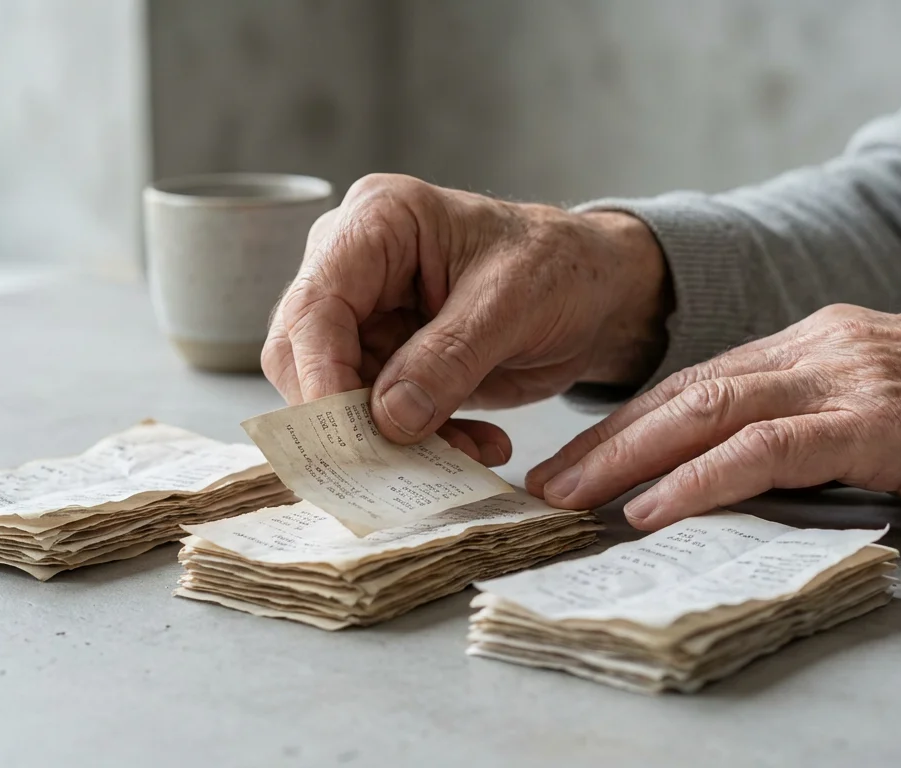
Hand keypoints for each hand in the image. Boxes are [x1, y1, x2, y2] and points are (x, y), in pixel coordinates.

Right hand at [262, 174, 670, 464]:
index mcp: (378, 220)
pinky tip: (473, 445)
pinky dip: (418, 440)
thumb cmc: (560, 268)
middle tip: (400, 461)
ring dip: (391, 438)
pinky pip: (373, 414)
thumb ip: (449, 358)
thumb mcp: (514, 305)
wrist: (596, 289)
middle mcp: (354, 263)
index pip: (315, 305)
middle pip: (304, 352)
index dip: (322, 376)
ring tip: (464, 453)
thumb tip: (387, 418)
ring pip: (336, 394)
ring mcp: (366, 312)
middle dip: (348, 416)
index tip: (350, 438)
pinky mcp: (385, 356)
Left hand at [526, 304, 900, 528]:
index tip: (574, 460)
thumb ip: (801, 425)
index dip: (626, 422)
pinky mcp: (874, 418)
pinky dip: (700, 478)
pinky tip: (653, 507)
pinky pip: (765, 449)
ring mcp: (842, 376)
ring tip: (572, 496)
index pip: (693, 382)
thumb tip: (723, 472)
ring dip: (628, 457)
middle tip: (545, 482)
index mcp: (807, 343)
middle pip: (682, 391)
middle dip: (605, 440)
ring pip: (708, 411)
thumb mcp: (870, 407)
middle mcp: (813, 347)